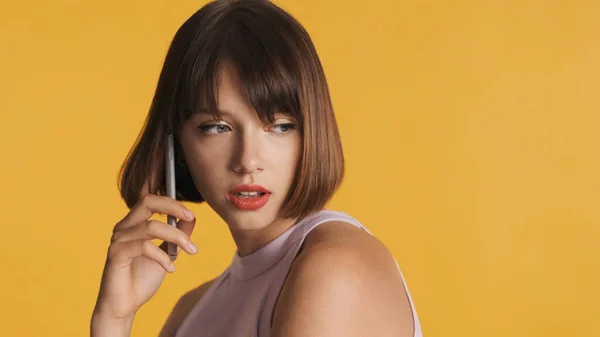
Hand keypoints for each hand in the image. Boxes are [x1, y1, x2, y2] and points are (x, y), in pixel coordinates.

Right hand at [92, 194, 197, 325]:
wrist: (125, 305)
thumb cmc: (142, 279)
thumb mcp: (167, 253)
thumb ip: (177, 235)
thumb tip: (191, 218)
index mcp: (133, 224)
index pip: (150, 200)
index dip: (171, 201)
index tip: (191, 214)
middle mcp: (123, 228)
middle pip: (147, 203)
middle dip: (173, 207)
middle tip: (191, 217)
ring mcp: (118, 240)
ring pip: (152, 227)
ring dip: (177, 238)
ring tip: (191, 251)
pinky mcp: (116, 254)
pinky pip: (145, 247)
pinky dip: (163, 257)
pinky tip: (171, 269)